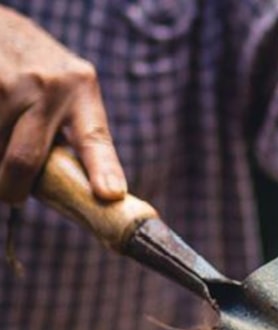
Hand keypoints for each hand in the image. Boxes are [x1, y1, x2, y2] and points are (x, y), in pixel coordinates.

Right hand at [0, 6, 124, 203]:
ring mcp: (8, 85)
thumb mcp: (74, 89)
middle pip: (25, 160)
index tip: (110, 195)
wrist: (3, 28)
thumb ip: (79, 130)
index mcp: (81, 89)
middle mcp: (48, 87)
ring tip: (6, 140)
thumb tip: (89, 190)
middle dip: (14, 188)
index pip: (94, 139)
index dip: (103, 171)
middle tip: (14, 195)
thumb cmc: (44, 72)